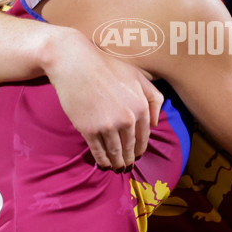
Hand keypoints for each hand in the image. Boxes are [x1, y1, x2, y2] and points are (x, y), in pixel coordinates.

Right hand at [45, 30, 163, 169]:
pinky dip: (102, 160)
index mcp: (141, 106)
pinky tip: (104, 165)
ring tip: (118, 168)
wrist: (75, 63)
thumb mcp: (137, 76)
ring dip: (117, 163)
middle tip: (128, 166)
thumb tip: (156, 123)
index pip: (144, 135)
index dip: (141, 147)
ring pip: (115, 152)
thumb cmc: (107, 67)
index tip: (138, 154)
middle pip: (130, 146)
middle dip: (130, 158)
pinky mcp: (89, 129)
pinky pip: (98, 151)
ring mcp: (108, 125)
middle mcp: (127, 118)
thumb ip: (153, 97)